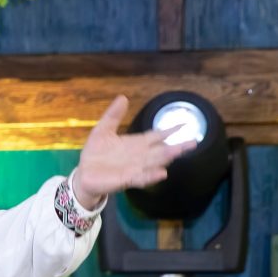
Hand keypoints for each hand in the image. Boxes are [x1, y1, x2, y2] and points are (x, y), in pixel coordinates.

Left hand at [73, 95, 197, 209]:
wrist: (84, 174)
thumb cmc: (96, 153)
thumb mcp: (103, 130)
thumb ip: (113, 116)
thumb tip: (123, 97)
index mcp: (135, 144)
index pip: (155, 136)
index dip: (169, 130)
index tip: (184, 123)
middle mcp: (139, 156)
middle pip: (160, 150)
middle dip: (176, 146)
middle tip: (193, 142)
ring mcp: (134, 168)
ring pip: (154, 163)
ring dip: (165, 158)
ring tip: (178, 151)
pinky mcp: (126, 179)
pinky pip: (141, 178)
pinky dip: (151, 176)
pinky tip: (162, 173)